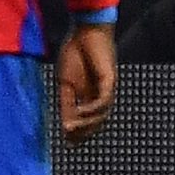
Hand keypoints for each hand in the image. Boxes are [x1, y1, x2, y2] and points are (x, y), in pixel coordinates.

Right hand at [56, 22, 115, 143]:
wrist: (85, 32)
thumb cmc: (75, 53)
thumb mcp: (65, 83)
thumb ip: (66, 103)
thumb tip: (64, 124)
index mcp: (90, 96)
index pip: (88, 120)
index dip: (79, 132)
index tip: (67, 142)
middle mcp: (100, 95)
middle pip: (97, 122)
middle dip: (84, 133)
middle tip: (70, 140)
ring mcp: (107, 89)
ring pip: (101, 115)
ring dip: (87, 124)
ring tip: (71, 129)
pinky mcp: (109, 81)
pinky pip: (103, 101)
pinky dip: (91, 110)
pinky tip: (79, 113)